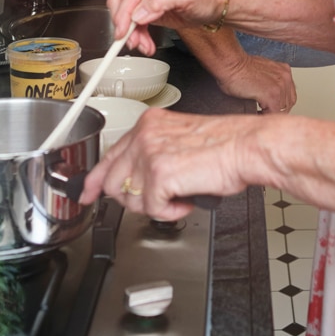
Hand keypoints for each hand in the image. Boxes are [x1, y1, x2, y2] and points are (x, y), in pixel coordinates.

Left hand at [79, 108, 269, 218]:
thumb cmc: (225, 145)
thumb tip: (132, 180)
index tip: (88, 192)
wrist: (246, 146)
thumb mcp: (179, 141)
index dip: (96, 180)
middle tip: (159, 198)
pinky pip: (152, 209)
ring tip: (178, 194)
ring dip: (155, 205)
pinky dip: (171, 211)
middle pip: (114, 182)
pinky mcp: (160, 174)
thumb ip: (152, 154)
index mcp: (149, 124)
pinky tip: (186, 198)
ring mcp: (150, 153)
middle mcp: (145, 135)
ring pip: (130, 198)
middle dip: (134, 199)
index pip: (110, 155)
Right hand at [107, 0, 222, 52]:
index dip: (125, 13)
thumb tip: (139, 13)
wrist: (209, 5)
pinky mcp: (143, 6)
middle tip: (132, 42)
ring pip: (124, 14)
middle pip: (121, 1)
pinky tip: (145, 43)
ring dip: (132, 34)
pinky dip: (136, 35)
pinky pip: (131, 22)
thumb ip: (161, 1)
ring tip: (144, 45)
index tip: (124, 31)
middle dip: (126, 25)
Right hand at [215, 52, 296, 113]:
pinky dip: (264, 116)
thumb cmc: (240, 68)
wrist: (231, 64)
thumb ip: (271, 81)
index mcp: (284, 71)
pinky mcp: (271, 96)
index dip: (280, 104)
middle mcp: (285, 78)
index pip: (290, 94)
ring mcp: (280, 87)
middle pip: (288, 103)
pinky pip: (273, 114)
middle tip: (265, 113)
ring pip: (281, 110)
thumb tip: (269, 96)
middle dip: (276, 110)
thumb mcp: (263, 72)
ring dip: (270, 113)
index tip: (271, 108)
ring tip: (259, 113)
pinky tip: (256, 114)